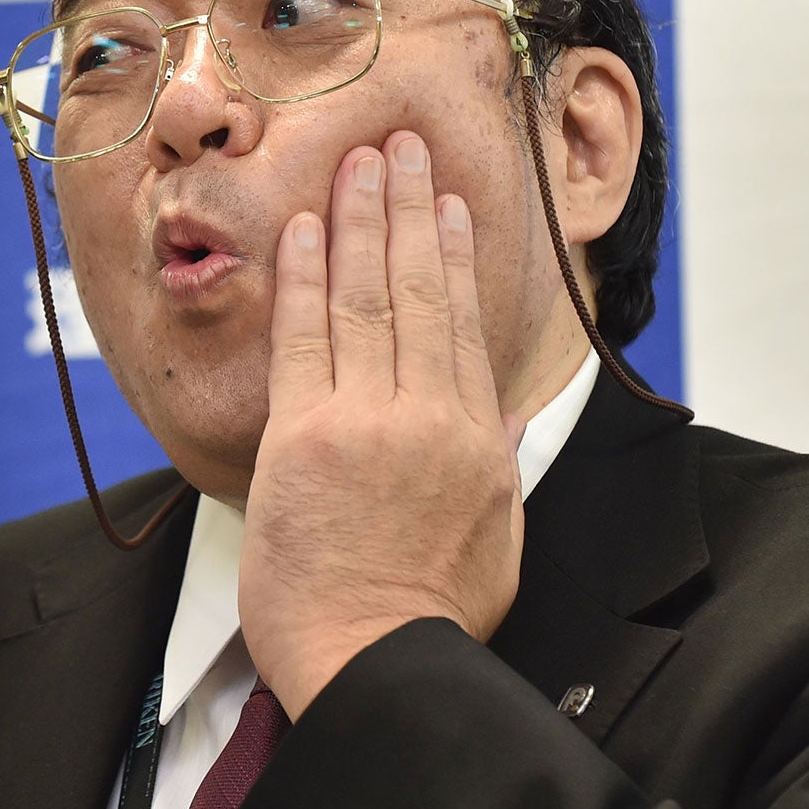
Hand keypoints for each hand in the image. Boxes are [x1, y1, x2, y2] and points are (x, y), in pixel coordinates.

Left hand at [240, 131, 526, 718]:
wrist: (376, 663)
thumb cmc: (431, 617)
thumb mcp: (495, 540)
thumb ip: (497, 467)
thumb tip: (506, 421)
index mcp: (477, 441)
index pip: (463, 324)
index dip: (452, 253)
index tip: (445, 203)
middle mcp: (427, 417)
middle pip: (418, 290)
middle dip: (406, 209)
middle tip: (400, 146)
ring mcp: (366, 422)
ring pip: (365, 299)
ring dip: (359, 221)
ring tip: (358, 161)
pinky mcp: (304, 438)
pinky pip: (304, 337)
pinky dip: (304, 278)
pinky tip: (302, 229)